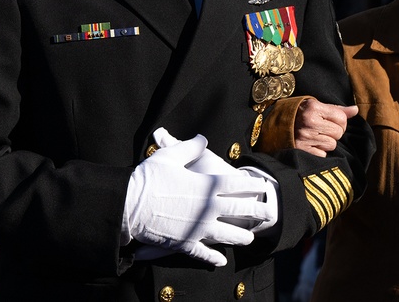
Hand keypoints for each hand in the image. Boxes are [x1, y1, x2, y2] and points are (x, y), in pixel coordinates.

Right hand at [124, 134, 274, 266]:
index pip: (236, 184)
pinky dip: (213, 257)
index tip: (263, 185)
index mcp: (206, 185)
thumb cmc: (148, 178)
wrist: (128, 205)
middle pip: (238, 210)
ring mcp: (197, 228)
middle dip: (256, 211)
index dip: (252, 184)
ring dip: (240, 237)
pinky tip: (221, 260)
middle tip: (270, 213)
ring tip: (251, 238)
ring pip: (226, 235)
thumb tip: (202, 139)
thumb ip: (190, 148)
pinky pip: (202, 252)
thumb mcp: (170, 156)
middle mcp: (207, 207)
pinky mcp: (184, 243)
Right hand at [294, 99, 357, 157]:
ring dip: (327, 143)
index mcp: (314, 108)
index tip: (332, 122)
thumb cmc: (300, 114)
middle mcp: (309, 122)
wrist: (275, 125)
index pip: (342, 118)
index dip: (340, 121)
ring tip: (316, 137)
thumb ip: (336, 109)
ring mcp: (305, 137)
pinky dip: (319, 151)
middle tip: (322, 130)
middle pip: (338, 132)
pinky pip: (323, 154)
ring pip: (332, 145)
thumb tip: (355, 110)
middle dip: (334, 132)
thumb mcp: (316, 106)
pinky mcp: (302, 150)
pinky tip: (311, 144)